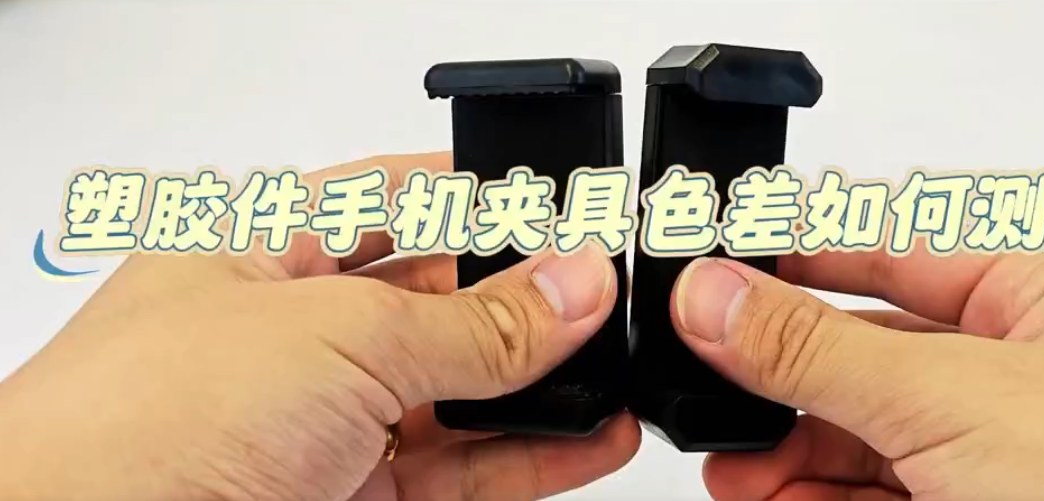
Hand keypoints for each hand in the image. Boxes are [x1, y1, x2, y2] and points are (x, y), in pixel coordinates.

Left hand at [0, 153, 639, 500]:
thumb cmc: (141, 429)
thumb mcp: (336, 340)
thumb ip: (471, 322)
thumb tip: (573, 284)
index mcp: (266, 247)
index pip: (398, 200)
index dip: (487, 202)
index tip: (572, 218)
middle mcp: (294, 329)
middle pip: (438, 299)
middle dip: (527, 300)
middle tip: (608, 302)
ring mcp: (323, 419)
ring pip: (458, 392)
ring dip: (543, 387)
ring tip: (620, 375)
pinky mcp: (351, 495)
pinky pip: (461, 468)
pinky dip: (532, 457)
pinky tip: (590, 439)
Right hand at [672, 247, 1043, 499]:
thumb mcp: (953, 399)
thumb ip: (821, 350)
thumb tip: (717, 296)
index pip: (905, 253)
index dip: (813, 253)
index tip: (730, 259)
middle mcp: (1027, 381)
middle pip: (871, 354)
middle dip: (785, 374)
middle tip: (713, 375)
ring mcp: (1002, 463)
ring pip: (866, 439)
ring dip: (788, 449)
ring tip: (732, 463)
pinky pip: (875, 500)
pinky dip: (812, 499)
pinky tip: (768, 498)